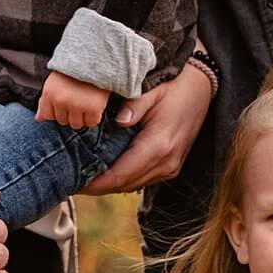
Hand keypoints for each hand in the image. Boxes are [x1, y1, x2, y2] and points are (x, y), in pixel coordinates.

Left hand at [36, 69, 109, 127]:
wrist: (96, 59)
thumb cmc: (74, 72)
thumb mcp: (54, 83)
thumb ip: (45, 102)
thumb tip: (39, 118)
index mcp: (49, 93)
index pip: (48, 115)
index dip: (56, 111)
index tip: (64, 102)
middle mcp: (61, 101)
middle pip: (63, 121)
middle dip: (70, 113)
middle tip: (77, 98)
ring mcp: (77, 105)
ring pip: (76, 124)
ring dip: (81, 117)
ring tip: (85, 101)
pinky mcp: (93, 109)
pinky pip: (91, 123)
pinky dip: (94, 117)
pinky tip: (94, 104)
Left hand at [80, 66, 212, 194]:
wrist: (203, 88)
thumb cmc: (175, 86)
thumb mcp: (152, 90)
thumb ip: (134, 106)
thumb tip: (118, 122)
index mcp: (158, 146)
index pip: (120, 175)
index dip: (95, 183)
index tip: (73, 182)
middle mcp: (166, 163)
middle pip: (124, 185)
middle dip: (97, 186)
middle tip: (70, 181)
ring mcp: (170, 167)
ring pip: (132, 185)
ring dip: (109, 184)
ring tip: (83, 177)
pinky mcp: (170, 166)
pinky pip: (141, 179)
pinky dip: (122, 178)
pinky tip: (105, 170)